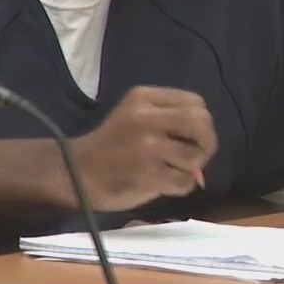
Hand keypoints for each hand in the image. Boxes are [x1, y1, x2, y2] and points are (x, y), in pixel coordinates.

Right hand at [71, 86, 216, 211]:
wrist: (77, 172)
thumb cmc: (111, 145)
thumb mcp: (136, 117)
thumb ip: (170, 121)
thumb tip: (205, 147)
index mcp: (143, 97)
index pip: (196, 102)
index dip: (202, 122)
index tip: (190, 137)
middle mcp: (146, 117)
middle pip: (202, 123)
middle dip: (207, 143)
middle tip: (194, 156)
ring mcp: (147, 146)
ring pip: (195, 156)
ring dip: (191, 168)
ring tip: (173, 170)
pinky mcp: (148, 174)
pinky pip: (184, 181)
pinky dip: (181, 186)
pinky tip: (163, 183)